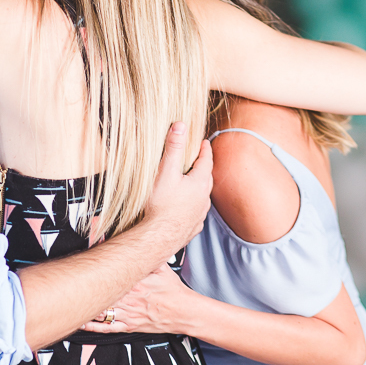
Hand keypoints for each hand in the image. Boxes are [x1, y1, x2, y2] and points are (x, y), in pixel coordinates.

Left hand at [81, 264, 190, 333]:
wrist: (185, 312)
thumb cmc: (173, 290)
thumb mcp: (162, 267)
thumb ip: (148, 255)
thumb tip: (138, 240)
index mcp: (135, 282)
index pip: (111, 275)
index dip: (96, 271)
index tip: (85, 266)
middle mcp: (129, 299)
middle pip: (103, 293)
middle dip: (87, 288)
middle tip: (72, 283)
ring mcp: (128, 313)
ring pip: (102, 311)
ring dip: (87, 307)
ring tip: (72, 302)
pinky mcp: (130, 326)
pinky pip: (108, 327)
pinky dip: (93, 326)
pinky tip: (83, 322)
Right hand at [140, 122, 211, 253]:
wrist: (158, 238)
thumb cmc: (160, 206)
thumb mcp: (166, 172)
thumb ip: (174, 148)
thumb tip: (181, 126)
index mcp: (199, 183)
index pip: (207, 161)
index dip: (205, 150)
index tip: (204, 142)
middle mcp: (203, 199)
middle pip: (207, 179)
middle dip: (203, 167)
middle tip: (199, 159)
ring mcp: (199, 215)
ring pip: (202, 197)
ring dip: (198, 188)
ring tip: (191, 183)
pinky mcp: (191, 228)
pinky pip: (196, 213)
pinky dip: (192, 206)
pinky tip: (186, 208)